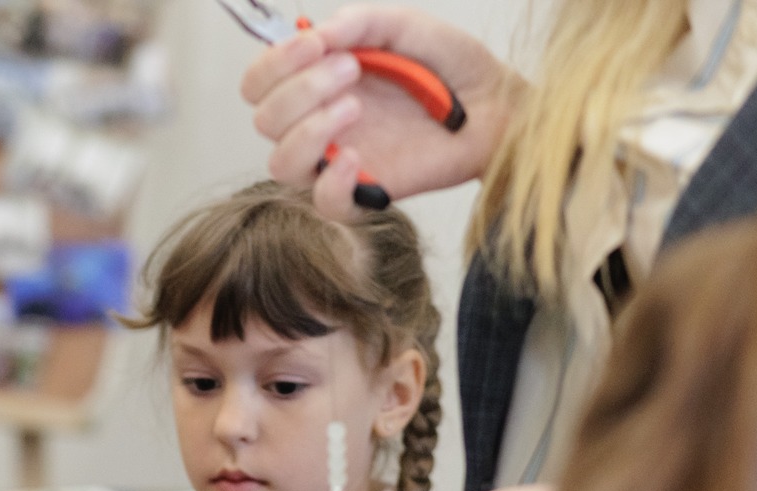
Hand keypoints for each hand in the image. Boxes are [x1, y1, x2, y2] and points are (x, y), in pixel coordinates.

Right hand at [243, 4, 520, 217]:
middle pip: (264, 120)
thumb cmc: (452, 67)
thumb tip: (317, 32)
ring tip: (356, 106)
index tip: (315, 45)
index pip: (259, 82)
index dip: (273, 65)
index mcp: (317, 82)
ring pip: (280, 164)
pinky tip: (358, 159)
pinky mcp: (362, 194)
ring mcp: (335, 161)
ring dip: (309, 131)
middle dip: (299, 90)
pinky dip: (332, 181)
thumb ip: (363, 22)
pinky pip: (322, 204)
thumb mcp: (408, 27)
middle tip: (350, 70)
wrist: (497, 106)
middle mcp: (316, 124)